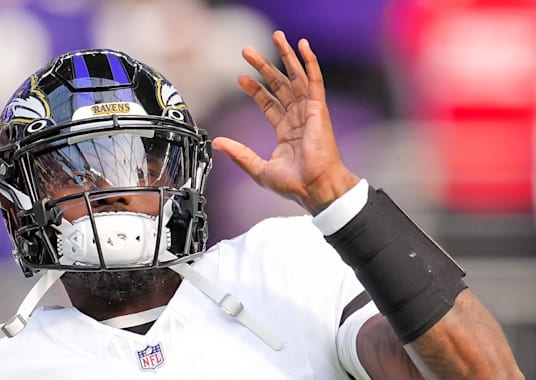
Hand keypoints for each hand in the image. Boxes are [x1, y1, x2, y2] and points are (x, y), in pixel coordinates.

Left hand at [213, 31, 359, 213]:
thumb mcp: (258, 168)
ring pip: (295, 77)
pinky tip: (304, 46)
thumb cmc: (295, 184)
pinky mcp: (318, 109)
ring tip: (276, 37)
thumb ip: (239, 153)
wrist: (315, 186)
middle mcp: (298, 118)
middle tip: (248, 52)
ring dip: (286, 56)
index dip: (255, 89)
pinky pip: (314, 80)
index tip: (241, 78)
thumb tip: (218, 143)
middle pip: (279, 85)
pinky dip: (310, 62)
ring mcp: (309, 112)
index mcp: (287, 132)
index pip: (269, 103)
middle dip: (264, 67)